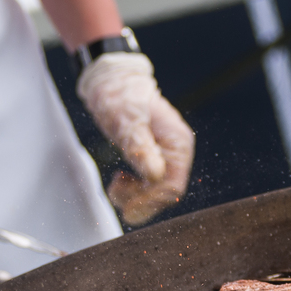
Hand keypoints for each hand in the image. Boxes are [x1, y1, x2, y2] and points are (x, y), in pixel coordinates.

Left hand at [77, 52, 194, 225]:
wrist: (112, 82)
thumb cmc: (123, 96)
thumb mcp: (129, 122)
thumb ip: (141, 149)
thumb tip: (155, 176)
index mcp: (178, 143)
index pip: (173, 185)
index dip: (152, 201)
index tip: (130, 209)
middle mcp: (174, 152)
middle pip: (164, 191)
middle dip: (141, 199)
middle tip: (117, 193)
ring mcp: (163, 155)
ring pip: (154, 191)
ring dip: (134, 195)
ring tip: (115, 185)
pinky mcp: (150, 158)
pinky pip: (145, 184)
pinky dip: (131, 188)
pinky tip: (119, 180)